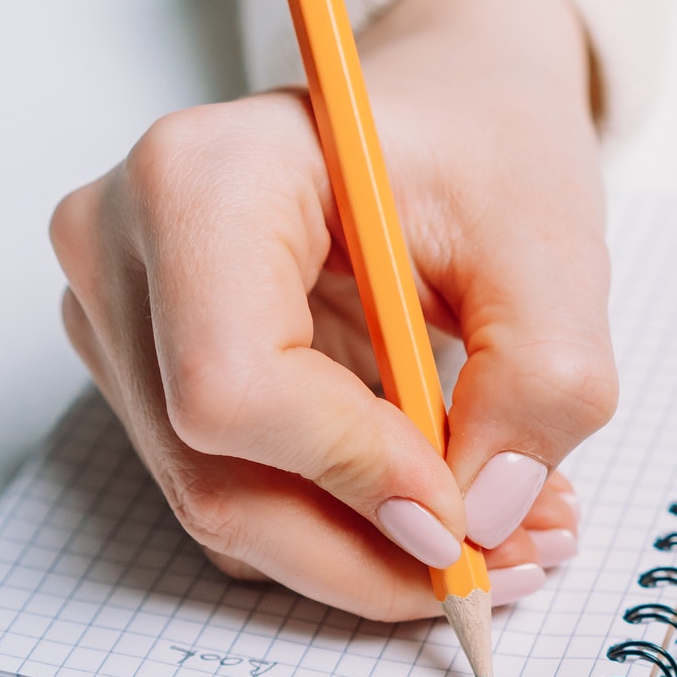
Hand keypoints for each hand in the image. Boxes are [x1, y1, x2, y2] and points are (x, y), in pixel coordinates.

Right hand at [50, 0, 614, 620]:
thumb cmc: (487, 150)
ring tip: (513, 529)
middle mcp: (124, 247)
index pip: (231, 384)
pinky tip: (451, 501)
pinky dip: (351, 532)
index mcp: (204, 177)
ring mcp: (121, 317)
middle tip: (524, 558)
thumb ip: (541, 382)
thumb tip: (486, 518)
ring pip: (230, 511)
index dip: (354, 472)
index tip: (471, 511)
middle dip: (380, 549)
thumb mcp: (555, 248)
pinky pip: (241, 502)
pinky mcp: (151, 377)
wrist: (449, 118)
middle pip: (218, 476)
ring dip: (377, 555)